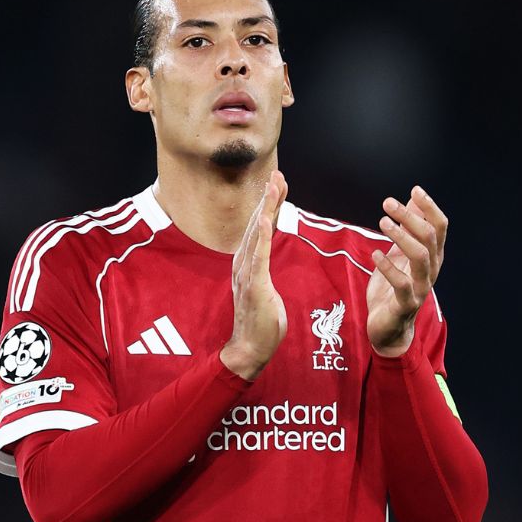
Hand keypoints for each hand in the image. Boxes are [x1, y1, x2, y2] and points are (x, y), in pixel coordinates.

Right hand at [221, 171, 288, 380]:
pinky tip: (266, 219)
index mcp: (248, 263)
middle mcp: (244, 264)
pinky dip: (262, 237)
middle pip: (258, 224)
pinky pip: (259, 258)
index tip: (277, 183)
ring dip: (266, 209)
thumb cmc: (260, 322)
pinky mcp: (254, 286)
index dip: (269, 204)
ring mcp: (247, 274)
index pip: (260, 228)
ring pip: (258, 234)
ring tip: (273, 186)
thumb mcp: (265, 291)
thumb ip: (262, 273)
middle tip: (276, 173)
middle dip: (268, 198)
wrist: (249, 349)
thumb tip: (263, 262)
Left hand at [366, 186, 447, 357]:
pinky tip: (375, 254)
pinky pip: (402, 284)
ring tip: (382, 222)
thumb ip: (409, 229)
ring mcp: (421, 288)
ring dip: (402, 236)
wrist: (389, 328)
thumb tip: (413, 198)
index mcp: (432, 256)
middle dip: (409, 217)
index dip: (429, 207)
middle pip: (429, 237)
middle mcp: (431, 270)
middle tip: (387, 203)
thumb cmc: (393, 288)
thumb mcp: (400, 254)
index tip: (414, 189)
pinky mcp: (406, 304)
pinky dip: (389, 267)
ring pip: (420, 257)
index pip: (440, 227)